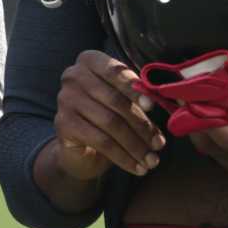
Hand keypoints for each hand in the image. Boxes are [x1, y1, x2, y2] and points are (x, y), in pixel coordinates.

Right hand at [54, 50, 162, 179]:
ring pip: (110, 123)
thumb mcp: (125, 100)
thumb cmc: (109, 115)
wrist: (81, 147)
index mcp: (90, 60)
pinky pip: (101, 141)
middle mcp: (73, 76)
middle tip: (159, 143)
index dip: (135, 89)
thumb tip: (164, 103)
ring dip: (136, 145)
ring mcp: (65, 99)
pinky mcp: (63, 124)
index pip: (116, 72)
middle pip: (115, 100)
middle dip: (142, 124)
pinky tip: (137, 167)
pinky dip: (123, 157)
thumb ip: (141, 95)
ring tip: (152, 160)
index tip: (153, 106)